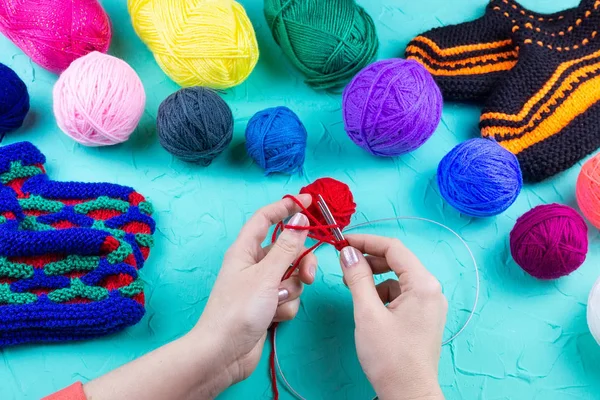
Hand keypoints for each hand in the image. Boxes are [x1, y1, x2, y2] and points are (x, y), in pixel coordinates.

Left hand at [191, 194, 316, 388]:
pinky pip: (288, 297)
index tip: (309, 202)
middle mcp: (253, 265)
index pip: (266, 219)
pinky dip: (286, 307)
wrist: (224, 354)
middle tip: (308, 275)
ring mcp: (261, 286)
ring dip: (291, 290)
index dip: (286, 207)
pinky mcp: (267, 306)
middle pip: (287, 250)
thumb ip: (287, 248)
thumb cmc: (238, 310)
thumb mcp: (266, 276)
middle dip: (300, 263)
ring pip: (291, 276)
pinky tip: (274, 317)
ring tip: (279, 302)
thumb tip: (300, 220)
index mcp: (245, 250)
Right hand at [339, 235, 446, 399]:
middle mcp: (431, 289)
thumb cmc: (390, 357)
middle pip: (397, 261)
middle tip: (343, 263)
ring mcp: (429, 303)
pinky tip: (369, 307)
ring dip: (374, 278)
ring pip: (397, 278)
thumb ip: (358, 278)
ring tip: (353, 288)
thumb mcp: (368, 313)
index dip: (366, 241)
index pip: (394, 248)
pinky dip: (382, 294)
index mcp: (423, 284)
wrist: (408, 394)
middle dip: (369, 260)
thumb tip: (348, 253)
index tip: (343, 242)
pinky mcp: (423, 316)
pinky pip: (401, 294)